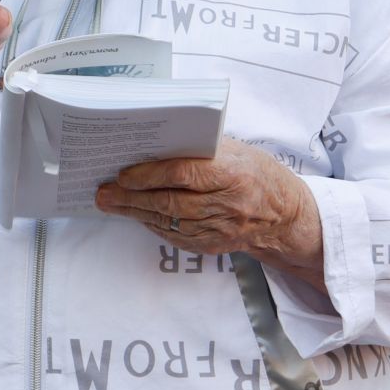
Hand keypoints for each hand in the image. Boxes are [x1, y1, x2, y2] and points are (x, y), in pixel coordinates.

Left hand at [96, 137, 327, 293]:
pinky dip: (153, 225)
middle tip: (104, 192)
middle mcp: (228, 205)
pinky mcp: (214, 246)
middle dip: (131, 198)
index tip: (124, 174)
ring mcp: (221, 230)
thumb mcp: (237, 150)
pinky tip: (137, 215)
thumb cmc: (257, 173)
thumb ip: (201, 148)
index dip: (151, 174)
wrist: (285, 215)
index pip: (185, 174)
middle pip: (170, 202)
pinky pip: (176, 237)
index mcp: (234, 174)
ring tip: (110, 203)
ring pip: (169, 222)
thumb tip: (156, 143)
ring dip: (135, 213)